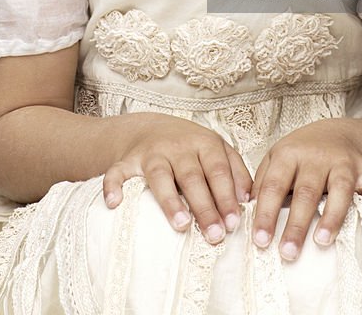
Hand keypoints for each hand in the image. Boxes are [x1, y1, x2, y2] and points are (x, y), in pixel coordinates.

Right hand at [101, 113, 251, 243]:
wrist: (149, 127)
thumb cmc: (190, 147)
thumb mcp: (217, 150)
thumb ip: (236, 170)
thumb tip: (248, 200)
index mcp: (204, 143)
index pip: (218, 170)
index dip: (226, 196)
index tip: (234, 223)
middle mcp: (178, 147)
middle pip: (192, 176)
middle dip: (205, 206)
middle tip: (215, 234)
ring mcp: (151, 153)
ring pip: (159, 175)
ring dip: (169, 200)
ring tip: (180, 224)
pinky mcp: (128, 161)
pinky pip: (117, 172)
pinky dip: (113, 186)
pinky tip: (114, 204)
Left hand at [251, 118, 361, 260]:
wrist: (339, 132)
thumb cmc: (302, 154)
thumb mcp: (276, 158)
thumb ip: (263, 182)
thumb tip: (245, 213)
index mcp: (290, 154)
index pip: (274, 185)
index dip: (266, 213)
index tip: (260, 241)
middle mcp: (318, 158)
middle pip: (306, 191)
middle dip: (296, 224)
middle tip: (287, 253)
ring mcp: (346, 164)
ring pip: (341, 190)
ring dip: (332, 216)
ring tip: (322, 242)